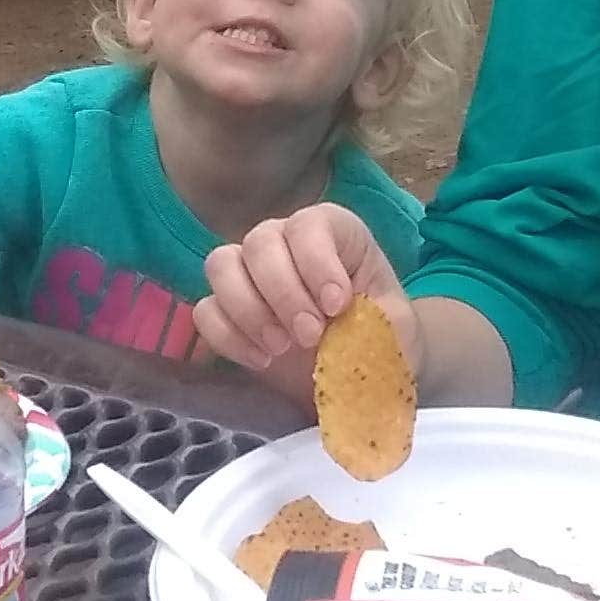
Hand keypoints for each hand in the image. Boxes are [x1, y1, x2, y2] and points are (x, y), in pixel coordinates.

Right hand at [194, 204, 415, 400]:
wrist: (364, 376)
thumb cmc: (382, 340)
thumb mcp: (394, 328)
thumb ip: (375, 321)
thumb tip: (342, 330)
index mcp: (334, 233)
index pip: (309, 224)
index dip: (317, 262)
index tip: (337, 306)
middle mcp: (285, 242)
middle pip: (259, 242)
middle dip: (283, 292)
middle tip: (310, 336)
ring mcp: (250, 273)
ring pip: (221, 265)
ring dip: (249, 310)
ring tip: (281, 349)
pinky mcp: (227, 311)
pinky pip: (205, 310)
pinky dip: (228, 337)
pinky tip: (262, 361)